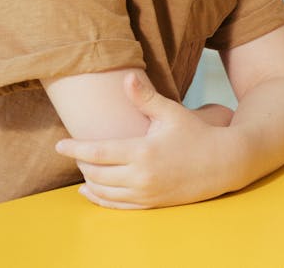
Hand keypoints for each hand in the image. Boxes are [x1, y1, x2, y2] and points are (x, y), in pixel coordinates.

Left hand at [55, 73, 236, 209]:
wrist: (223, 163)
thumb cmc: (197, 134)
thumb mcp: (172, 113)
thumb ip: (146, 98)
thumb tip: (126, 78)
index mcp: (143, 152)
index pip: (98, 153)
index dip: (75, 149)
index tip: (60, 145)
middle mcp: (141, 176)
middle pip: (96, 174)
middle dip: (81, 164)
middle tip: (74, 153)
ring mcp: (145, 193)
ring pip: (103, 192)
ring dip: (89, 181)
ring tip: (82, 168)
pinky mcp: (151, 204)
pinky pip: (116, 206)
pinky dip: (99, 199)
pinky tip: (89, 191)